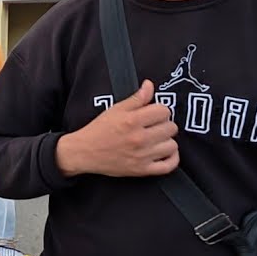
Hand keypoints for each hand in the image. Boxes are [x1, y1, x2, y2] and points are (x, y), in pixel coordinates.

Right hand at [56, 80, 178, 176]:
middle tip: (154, 126)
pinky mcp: (142, 170)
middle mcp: (139, 139)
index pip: (164, 111)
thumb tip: (150, 85)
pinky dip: (172, 159)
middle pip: (171, 128)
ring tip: (157, 139)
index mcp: (132, 121)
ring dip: (166, 141)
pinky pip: (168, 165)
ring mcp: (142, 156)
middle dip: (164, 124)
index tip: (153, 114)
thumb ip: (136, 98)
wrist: (84, 153)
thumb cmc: (99, 130)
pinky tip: (165, 152)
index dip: (160, 110)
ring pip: (172, 145)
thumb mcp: (115, 110)